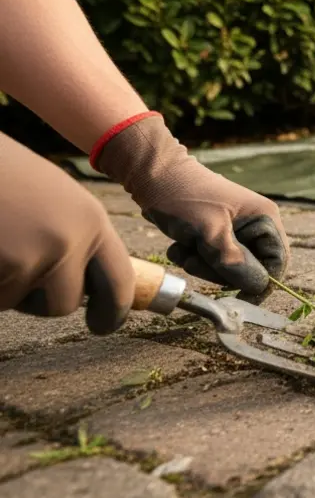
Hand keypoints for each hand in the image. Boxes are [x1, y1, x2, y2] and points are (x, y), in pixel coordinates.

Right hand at [0, 133, 134, 333]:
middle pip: (65, 303)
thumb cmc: (3, 173)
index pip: (119, 280)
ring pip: (18, 300)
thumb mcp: (54, 196)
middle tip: (16, 271)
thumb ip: (73, 234)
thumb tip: (82, 280)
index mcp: (91, 220)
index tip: (103, 324)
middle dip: (40, 299)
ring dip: (3, 284)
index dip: (113, 310)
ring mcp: (35, 256)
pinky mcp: (4, 267)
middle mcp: (72, 240)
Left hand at [95, 115, 288, 294]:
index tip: (240, 298)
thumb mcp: (209, 232)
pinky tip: (179, 244)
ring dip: (202, 265)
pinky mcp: (215, 233)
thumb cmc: (184, 197)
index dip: (262, 282)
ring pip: (228, 267)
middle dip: (221, 270)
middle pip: (251, 268)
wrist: (152, 175)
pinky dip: (193, 257)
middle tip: (196, 260)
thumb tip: (258, 286)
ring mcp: (234, 229)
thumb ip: (234, 261)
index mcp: (264, 219)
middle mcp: (254, 225)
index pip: (277, 261)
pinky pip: (211, 260)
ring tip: (184, 249)